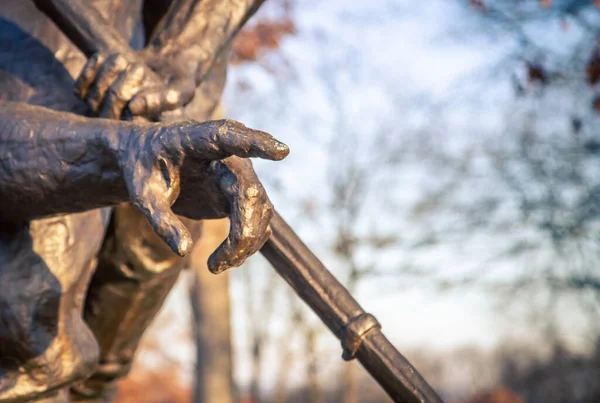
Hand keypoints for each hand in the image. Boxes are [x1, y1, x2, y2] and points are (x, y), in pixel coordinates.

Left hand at [75, 50, 196, 119]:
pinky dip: (90, 70)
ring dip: (109, 72)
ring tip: (123, 58)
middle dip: (124, 83)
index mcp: (143, 132)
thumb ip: (170, 98)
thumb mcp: (183, 88)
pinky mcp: (86, 97)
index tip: (144, 86)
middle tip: (139, 68)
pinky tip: (102, 57)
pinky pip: (79, 88)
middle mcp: (120, 126)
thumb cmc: (175, 83)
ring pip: (94, 97)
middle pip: (111, 108)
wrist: (160, 69)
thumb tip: (136, 106)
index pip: (133, 125)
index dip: (137, 104)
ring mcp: (101, 112)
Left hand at [119, 119, 288, 272]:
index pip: (229, 138)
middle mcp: (227, 156)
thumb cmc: (143, 169)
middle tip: (215, 267)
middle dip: (242, 233)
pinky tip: (226, 260)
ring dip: (246, 243)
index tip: (282, 152)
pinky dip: (247, 243)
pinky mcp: (241, 193)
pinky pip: (257, 219)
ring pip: (259, 210)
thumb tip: (183, 250)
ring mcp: (238, 174)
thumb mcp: (141, 194)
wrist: (149, 161)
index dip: (257, 144)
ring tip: (215, 267)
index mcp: (196, 141)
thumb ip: (160, 220)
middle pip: (249, 192)